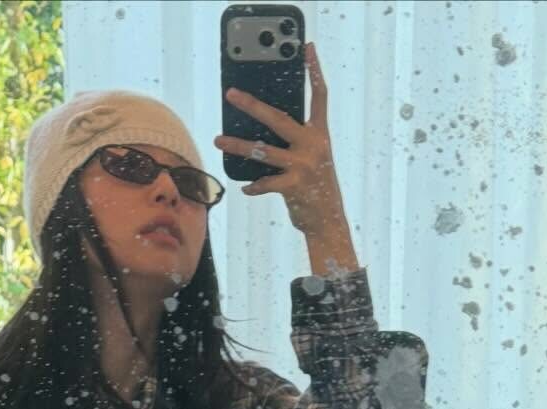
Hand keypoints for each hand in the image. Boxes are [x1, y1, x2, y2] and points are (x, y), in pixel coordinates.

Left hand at [213, 42, 346, 237]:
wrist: (328, 221)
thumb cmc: (315, 186)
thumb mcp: (312, 158)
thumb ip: (295, 141)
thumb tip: (263, 126)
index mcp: (320, 135)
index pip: (319, 97)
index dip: (315, 72)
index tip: (308, 50)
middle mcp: (313, 146)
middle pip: (278, 118)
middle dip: (252, 105)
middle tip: (231, 94)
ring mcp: (303, 165)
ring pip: (263, 151)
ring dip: (237, 146)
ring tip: (218, 140)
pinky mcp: (294, 186)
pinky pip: (266, 182)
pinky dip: (254, 186)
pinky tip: (245, 187)